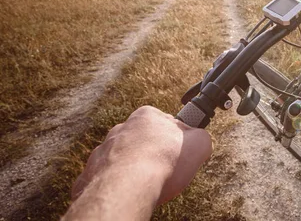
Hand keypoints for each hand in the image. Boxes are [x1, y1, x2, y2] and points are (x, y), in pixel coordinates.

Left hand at [71, 106, 211, 204]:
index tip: (179, 152)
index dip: (175, 138)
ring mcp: (103, 150)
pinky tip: (128, 192)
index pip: (165, 122)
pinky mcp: (91, 172)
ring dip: (133, 168)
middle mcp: (121, 128)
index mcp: (146, 116)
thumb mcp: (199, 144)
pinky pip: (105, 176)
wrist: (127, 186)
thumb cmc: (163, 162)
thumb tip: (201, 139)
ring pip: (122, 157)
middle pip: (141, 139)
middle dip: (152, 152)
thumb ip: (202, 137)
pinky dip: (116, 184)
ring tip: (146, 184)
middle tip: (165, 169)